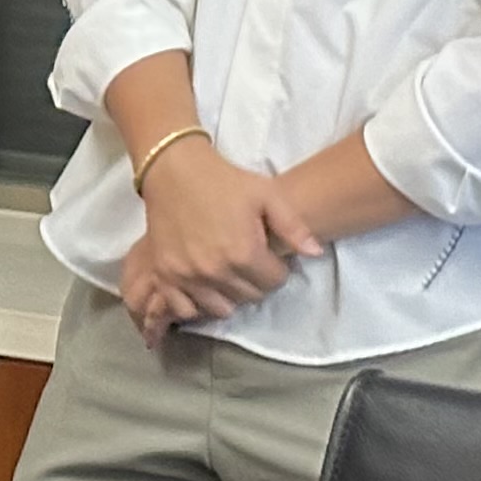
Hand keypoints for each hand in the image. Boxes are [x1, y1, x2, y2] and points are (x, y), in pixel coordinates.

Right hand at [122, 138, 318, 343]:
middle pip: (250, 296)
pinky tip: (201, 287)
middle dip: (255, 281)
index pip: (275, 282)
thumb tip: (315, 253)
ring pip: (221, 309)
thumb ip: (293, 226)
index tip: (267, 254)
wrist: (173, 171)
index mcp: (243, 252)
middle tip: (247, 261)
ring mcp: (187, 276)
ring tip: (227, 274)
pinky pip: (184, 309)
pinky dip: (195, 303)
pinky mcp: (165, 275)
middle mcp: (215, 271)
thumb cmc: (224, 181)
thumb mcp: (266, 194)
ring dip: (228, 295)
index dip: (277, 268)